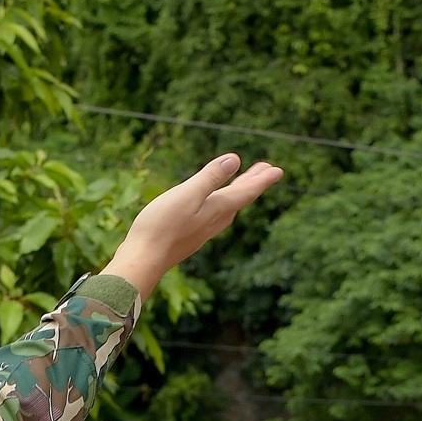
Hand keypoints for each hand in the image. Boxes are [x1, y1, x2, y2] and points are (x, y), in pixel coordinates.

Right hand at [100, 154, 283, 295]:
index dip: (262, 180)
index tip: (278, 171)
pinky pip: (215, 216)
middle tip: (267, 170)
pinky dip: (222, 204)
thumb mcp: (186, 194)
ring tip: (244, 183)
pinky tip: (215, 208)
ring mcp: (202, 231)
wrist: (143, 260)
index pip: (245, 191)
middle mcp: (213, 221)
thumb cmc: (161, 226)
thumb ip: (210, 178)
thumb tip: (235, 160)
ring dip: (239, 193)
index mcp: (216, 209)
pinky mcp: (190, 236)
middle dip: (253, 183)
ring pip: (228, 209)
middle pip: (239, 199)